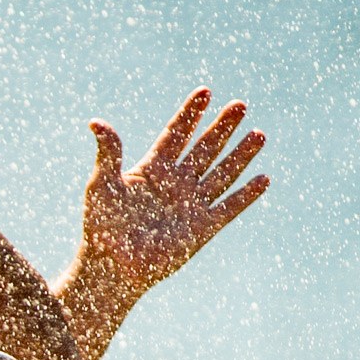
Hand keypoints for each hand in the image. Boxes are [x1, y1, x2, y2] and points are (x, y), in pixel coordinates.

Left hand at [76, 88, 269, 304]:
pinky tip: (263, 179)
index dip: (190, 114)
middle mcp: (175, 184)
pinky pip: (229, 208)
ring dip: (240, 155)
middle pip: (204, 148)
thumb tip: (96, 123)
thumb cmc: (101, 228)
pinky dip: (246, 195)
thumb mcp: (101, 185)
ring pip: (221, 173)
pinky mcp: (202, 229)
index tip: (205, 91)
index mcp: (152, 169)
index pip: (176, 134)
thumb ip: (108, 153)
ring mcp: (191, 205)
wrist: (112, 268)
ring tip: (258, 135)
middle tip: (240, 104)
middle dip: (222, 127)